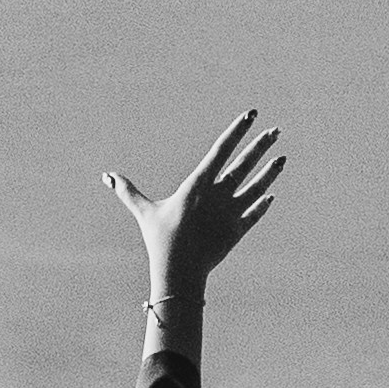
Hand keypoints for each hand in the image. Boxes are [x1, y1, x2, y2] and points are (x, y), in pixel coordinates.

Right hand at [109, 112, 287, 299]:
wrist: (179, 271)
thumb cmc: (160, 240)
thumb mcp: (144, 211)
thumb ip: (128, 191)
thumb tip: (106, 176)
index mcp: (197, 184)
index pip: (221, 150)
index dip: (236, 131)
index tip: (250, 115)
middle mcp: (218, 194)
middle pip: (244, 164)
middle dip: (260, 145)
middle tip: (276, 131)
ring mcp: (230, 212)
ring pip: (256, 187)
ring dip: (270, 172)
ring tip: (282, 157)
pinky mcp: (237, 231)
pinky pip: (254, 214)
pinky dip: (263, 204)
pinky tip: (271, 194)